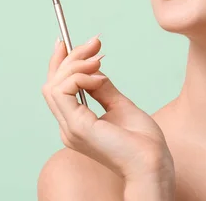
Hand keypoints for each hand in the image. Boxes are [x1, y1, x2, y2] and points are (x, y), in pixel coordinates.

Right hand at [42, 34, 174, 182]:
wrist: (152, 163)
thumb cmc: (142, 141)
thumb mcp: (120, 105)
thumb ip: (103, 88)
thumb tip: (94, 67)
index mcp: (76, 124)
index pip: (56, 90)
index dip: (60, 64)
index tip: (69, 41)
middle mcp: (67, 127)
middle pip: (52, 83)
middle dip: (71, 57)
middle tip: (95, 43)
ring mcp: (70, 129)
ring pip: (54, 85)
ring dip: (76, 64)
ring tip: (99, 60)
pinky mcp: (77, 127)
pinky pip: (64, 91)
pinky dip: (78, 76)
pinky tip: (98, 76)